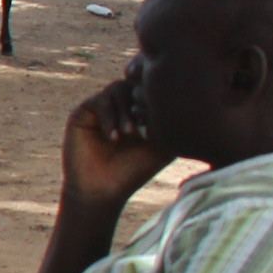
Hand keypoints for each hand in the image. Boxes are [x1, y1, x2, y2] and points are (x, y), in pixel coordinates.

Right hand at [61, 76, 173, 213]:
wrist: (103, 190)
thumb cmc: (134, 171)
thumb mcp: (163, 145)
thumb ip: (174, 122)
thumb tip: (189, 99)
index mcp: (139, 110)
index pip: (151, 88)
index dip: (157, 99)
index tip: (157, 125)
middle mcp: (119, 105)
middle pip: (136, 83)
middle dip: (143, 101)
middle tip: (143, 126)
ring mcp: (101, 107)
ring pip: (119, 88)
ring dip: (126, 110)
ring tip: (129, 133)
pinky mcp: (83, 112)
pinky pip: (100, 101)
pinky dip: (110, 117)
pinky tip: (114, 137)